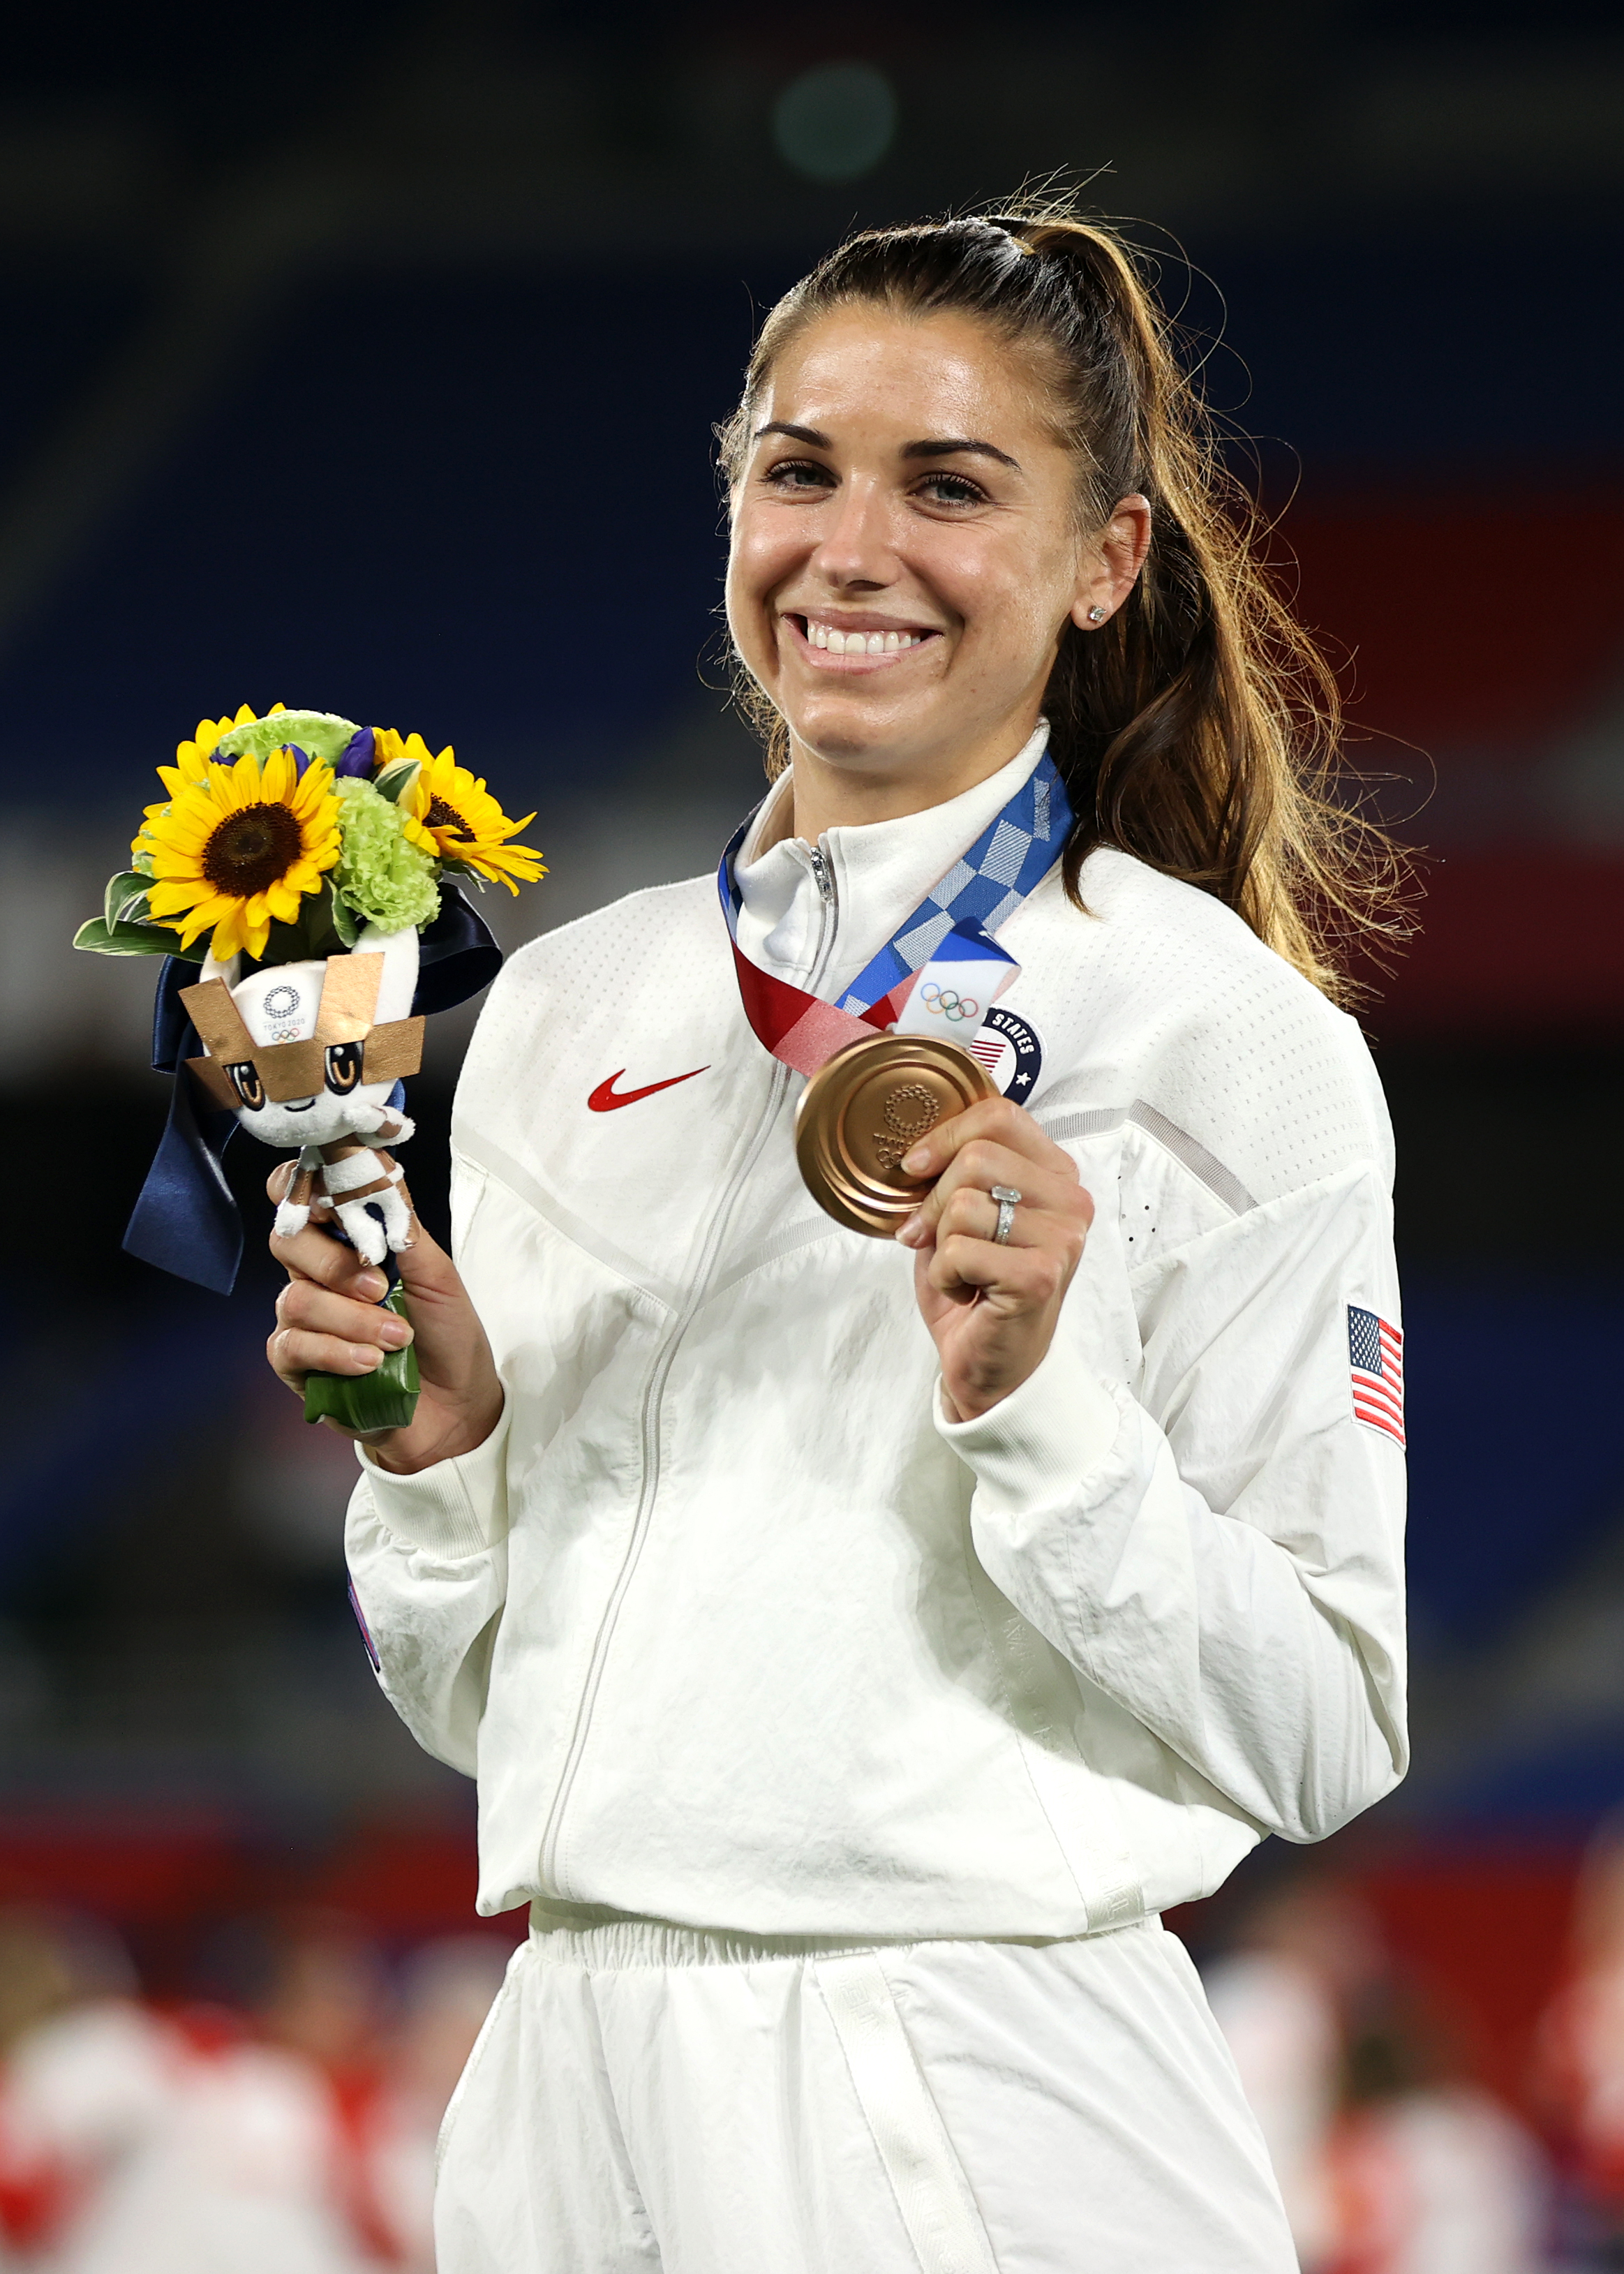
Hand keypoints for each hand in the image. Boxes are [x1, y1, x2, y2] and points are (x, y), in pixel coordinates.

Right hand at [265, 1164, 503, 1474]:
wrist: (455, 1407)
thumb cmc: (447, 1337)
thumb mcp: (439, 1276)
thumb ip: (405, 1229)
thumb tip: (381, 1177)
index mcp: (347, 1244)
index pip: (301, 1200)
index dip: (302, 1188)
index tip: (332, 1201)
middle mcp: (316, 1276)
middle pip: (286, 1241)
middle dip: (333, 1263)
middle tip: (381, 1288)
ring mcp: (303, 1321)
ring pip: (295, 1299)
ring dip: (352, 1319)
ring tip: (396, 1339)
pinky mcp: (297, 1365)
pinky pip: (293, 1346)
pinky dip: (335, 1352)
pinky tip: (370, 1363)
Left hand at [895, 1098, 1092, 1421]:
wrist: (991, 1365)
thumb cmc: (978, 1287)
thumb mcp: (964, 1216)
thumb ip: (956, 1173)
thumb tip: (917, 1152)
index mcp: (1056, 1174)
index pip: (1000, 1116)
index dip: (946, 1134)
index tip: (916, 1166)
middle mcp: (1071, 1201)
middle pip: (977, 1156)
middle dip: (934, 1200)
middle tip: (933, 1238)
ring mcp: (1062, 1239)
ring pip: (963, 1204)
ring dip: (941, 1244)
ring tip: (962, 1271)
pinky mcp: (1041, 1276)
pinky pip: (959, 1250)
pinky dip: (945, 1276)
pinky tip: (969, 1293)